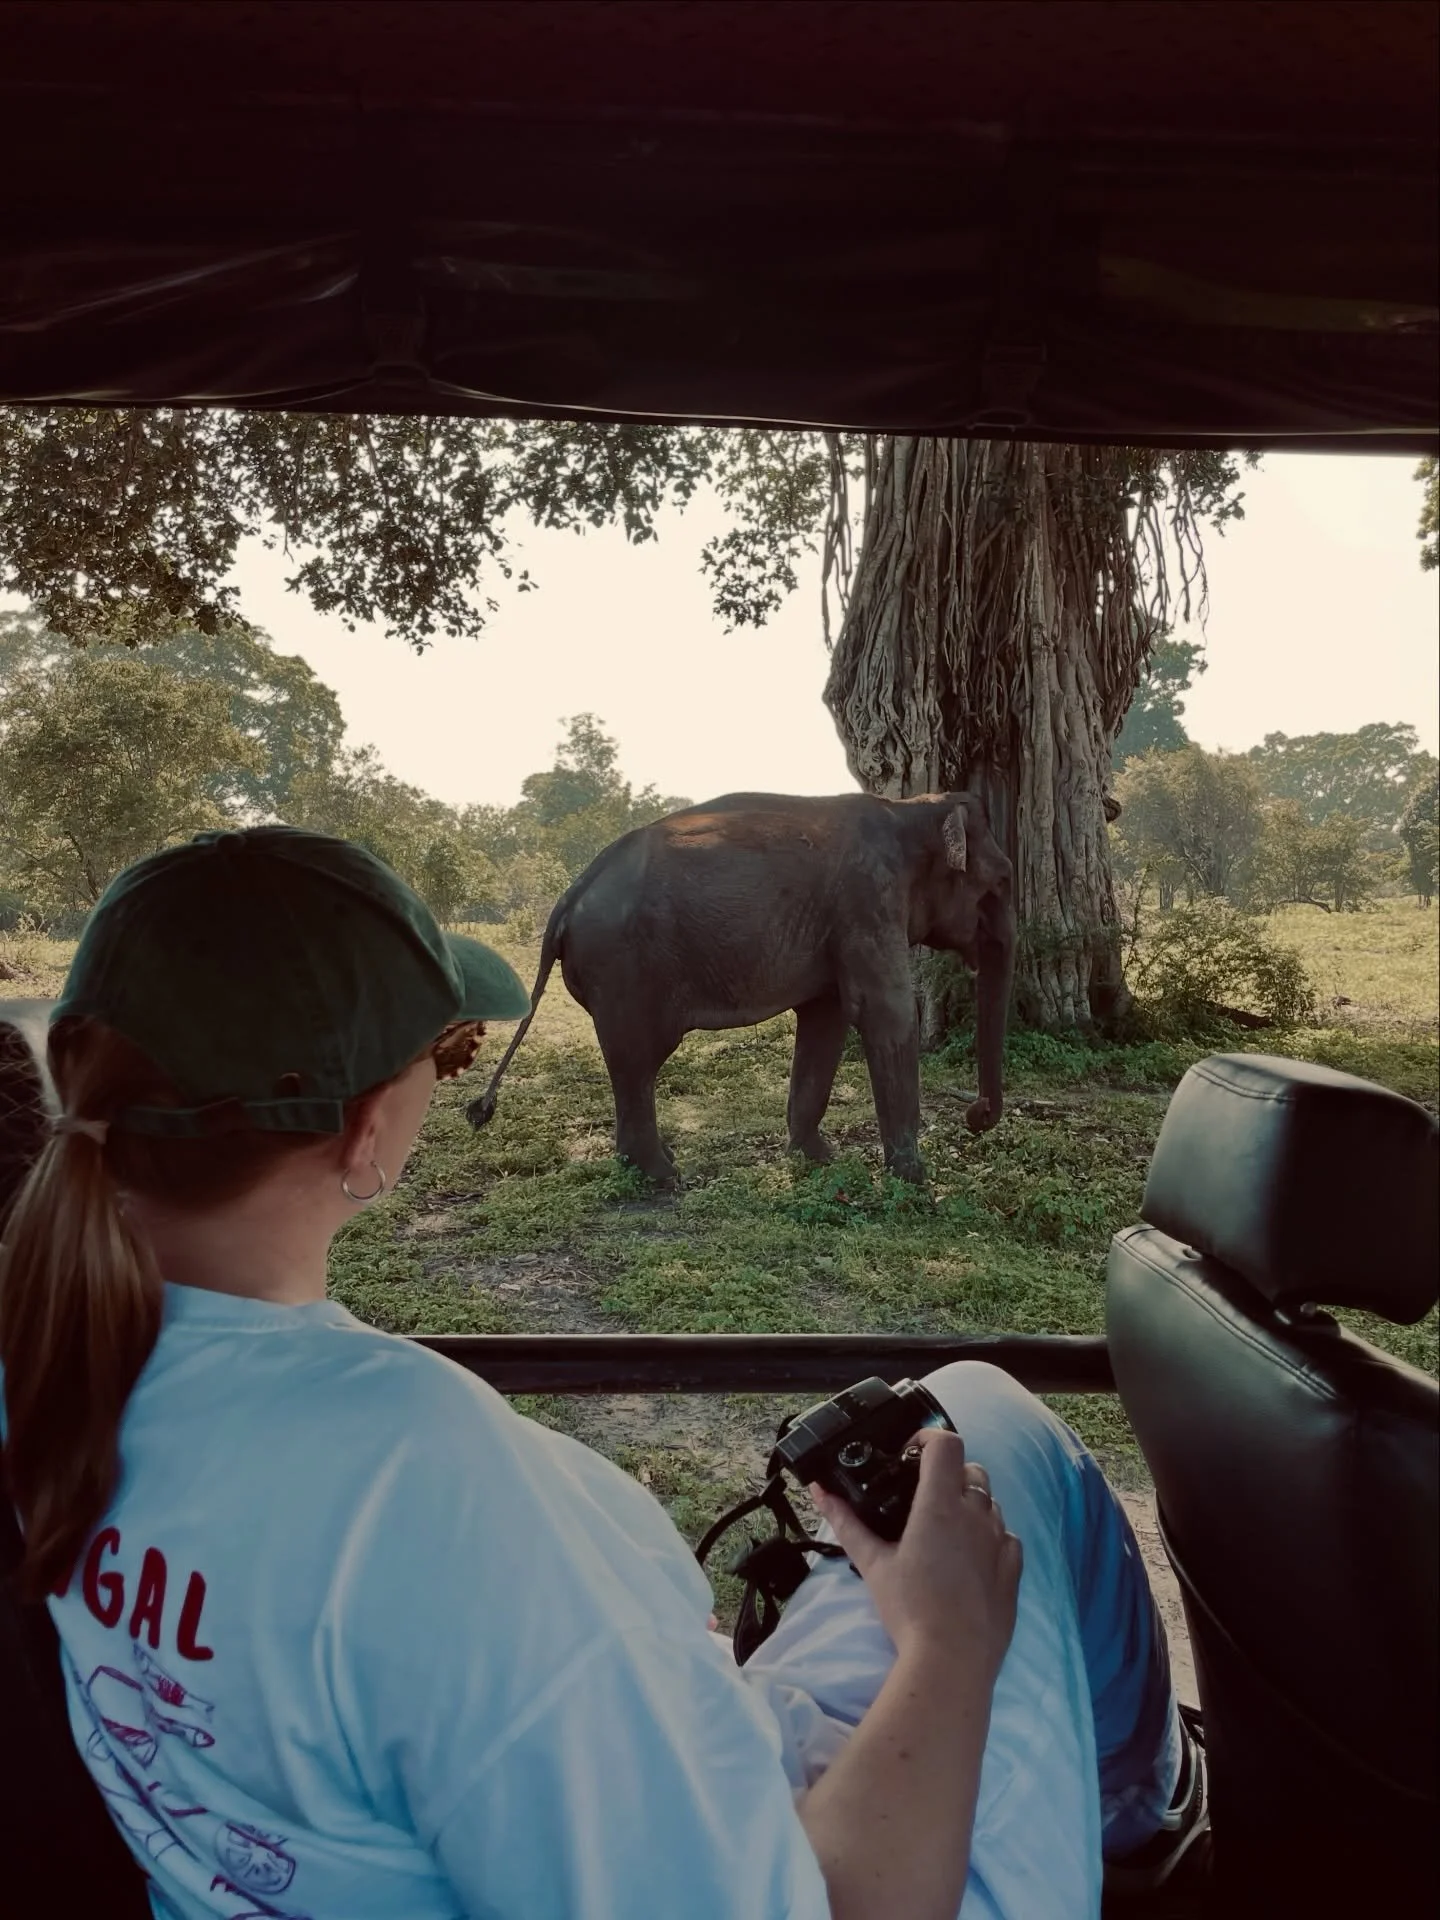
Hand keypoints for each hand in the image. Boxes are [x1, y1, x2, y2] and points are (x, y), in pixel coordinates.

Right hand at [810, 1429, 1020, 1682]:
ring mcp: (1000, 1540)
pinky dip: (989, 1536)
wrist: (952, 1660)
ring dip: (969, 1504)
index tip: (910, 1453)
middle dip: (948, 1474)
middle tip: (921, 1498)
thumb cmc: (909, 1608)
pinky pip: (1006, 1536)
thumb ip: (845, 1522)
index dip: (928, 1438)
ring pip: (990, 1502)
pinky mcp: (1014, 1569)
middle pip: (971, 1469)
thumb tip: (818, 1490)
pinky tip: (970, 1559)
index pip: (946, 1443)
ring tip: (943, 1532)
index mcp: (941, 1503)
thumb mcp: (871, 1564)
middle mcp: (977, 1513)